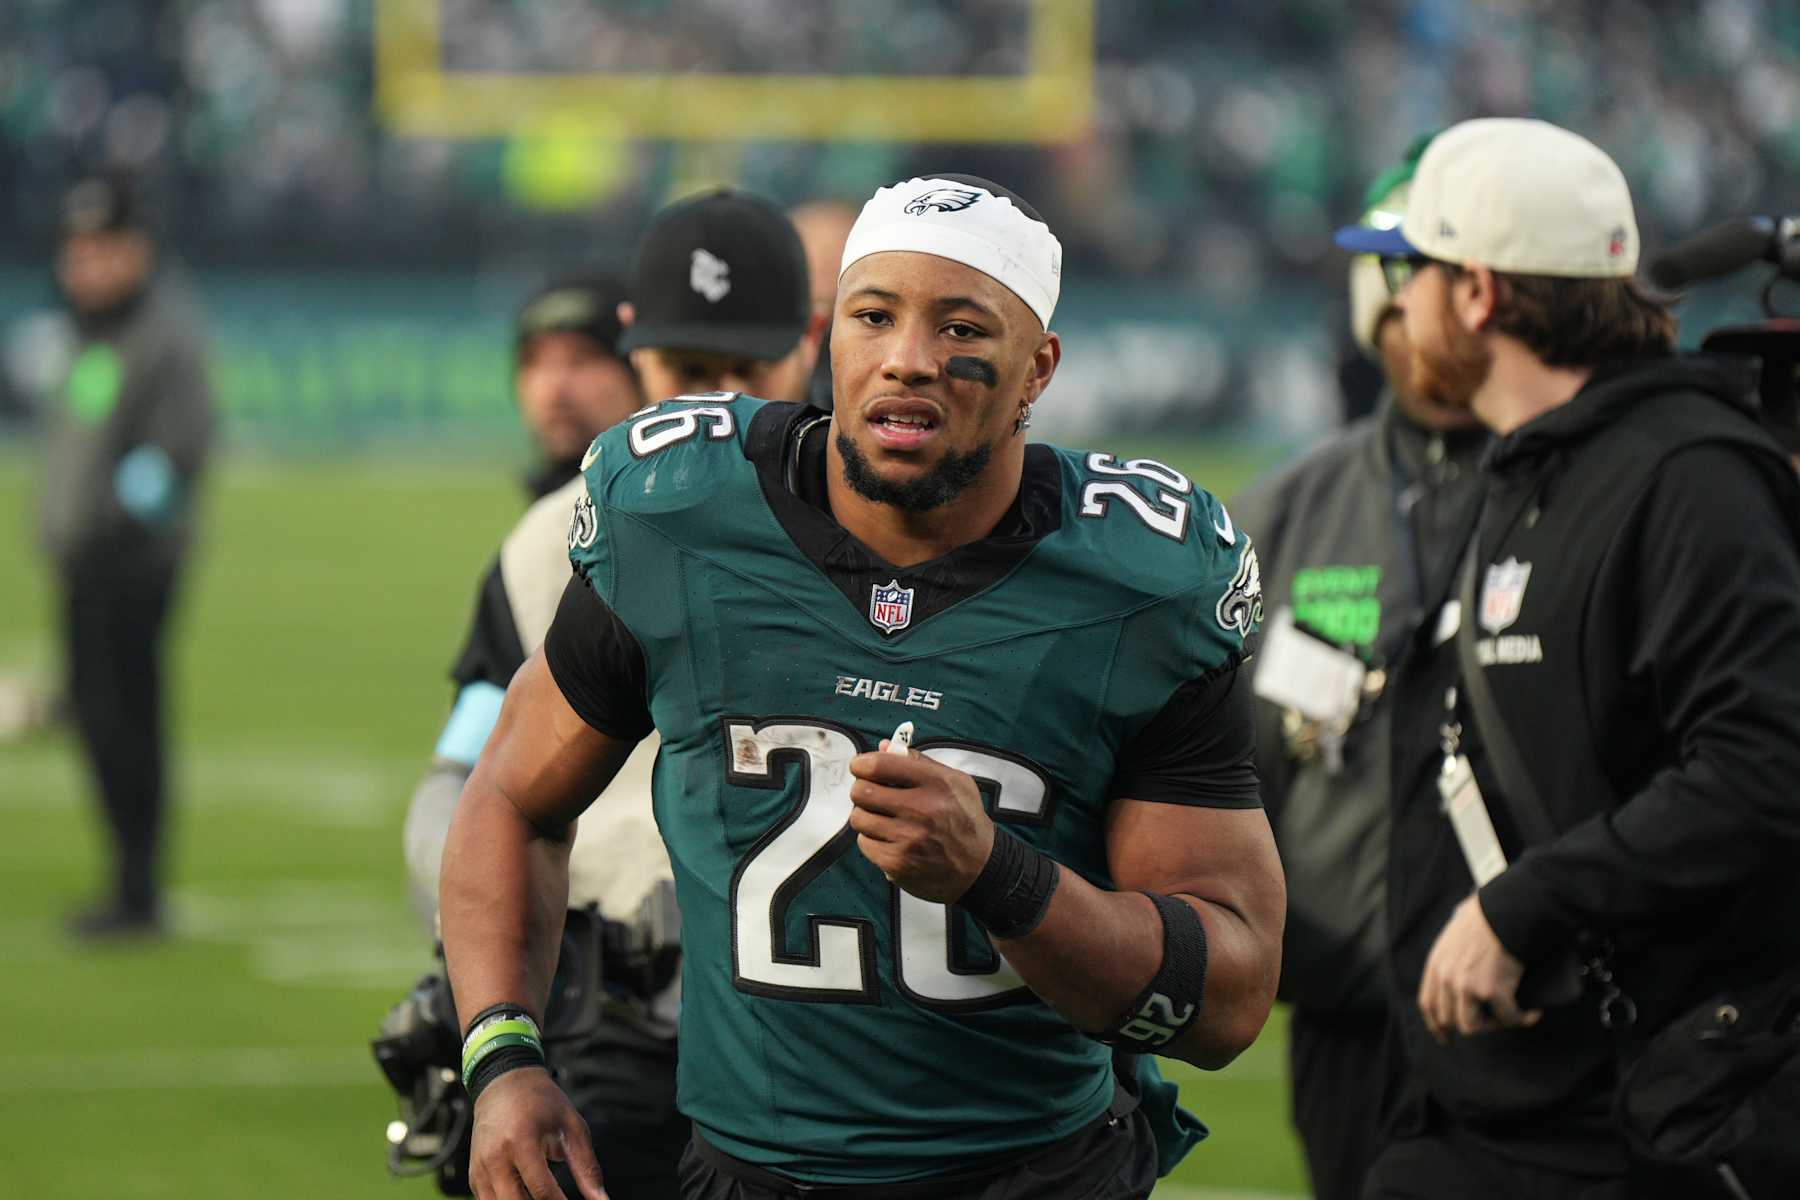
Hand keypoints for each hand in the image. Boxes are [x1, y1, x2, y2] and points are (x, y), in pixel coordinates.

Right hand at [469, 1067, 606, 1199]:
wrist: (503, 1083)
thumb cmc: (541, 1102)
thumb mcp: (571, 1126)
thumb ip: (587, 1166)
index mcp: (521, 1140)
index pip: (541, 1189)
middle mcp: (495, 1156)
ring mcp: (480, 1168)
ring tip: (545, 1198)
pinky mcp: (474, 1175)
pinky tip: (527, 1196)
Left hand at [847, 739, 994, 902]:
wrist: (979, 868)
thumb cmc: (965, 820)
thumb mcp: (956, 782)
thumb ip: (919, 761)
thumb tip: (883, 745)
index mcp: (936, 783)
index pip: (880, 765)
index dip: (862, 764)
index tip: (861, 767)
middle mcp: (922, 809)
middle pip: (862, 791)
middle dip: (861, 790)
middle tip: (870, 794)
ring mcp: (909, 838)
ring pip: (859, 818)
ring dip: (866, 816)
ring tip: (882, 818)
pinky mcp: (898, 863)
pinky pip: (864, 843)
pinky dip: (872, 840)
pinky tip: (888, 839)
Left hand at [1418, 894, 1541, 1041]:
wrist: (1509, 910)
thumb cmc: (1489, 914)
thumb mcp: (1456, 929)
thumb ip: (1453, 948)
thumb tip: (1459, 946)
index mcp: (1436, 964)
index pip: (1429, 1004)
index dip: (1437, 1025)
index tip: (1445, 1037)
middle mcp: (1447, 978)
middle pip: (1452, 1019)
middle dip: (1474, 1024)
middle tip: (1494, 1020)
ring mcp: (1467, 986)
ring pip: (1474, 1026)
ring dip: (1494, 1025)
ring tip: (1511, 1016)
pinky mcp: (1492, 990)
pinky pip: (1508, 1017)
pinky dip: (1523, 1019)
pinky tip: (1533, 1014)